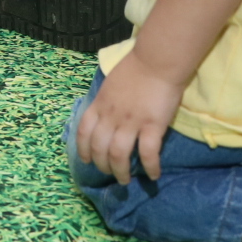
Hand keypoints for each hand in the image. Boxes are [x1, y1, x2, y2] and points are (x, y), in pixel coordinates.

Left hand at [76, 53, 188, 184]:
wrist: (157, 60)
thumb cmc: (136, 67)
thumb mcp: (110, 84)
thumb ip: (106, 101)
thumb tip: (105, 113)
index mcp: (99, 105)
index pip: (84, 132)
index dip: (83, 149)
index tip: (87, 161)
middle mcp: (111, 116)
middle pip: (99, 148)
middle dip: (102, 165)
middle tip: (109, 174)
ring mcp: (131, 122)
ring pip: (118, 155)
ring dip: (120, 171)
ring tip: (125, 180)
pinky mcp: (152, 125)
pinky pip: (148, 153)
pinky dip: (150, 167)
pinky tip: (153, 175)